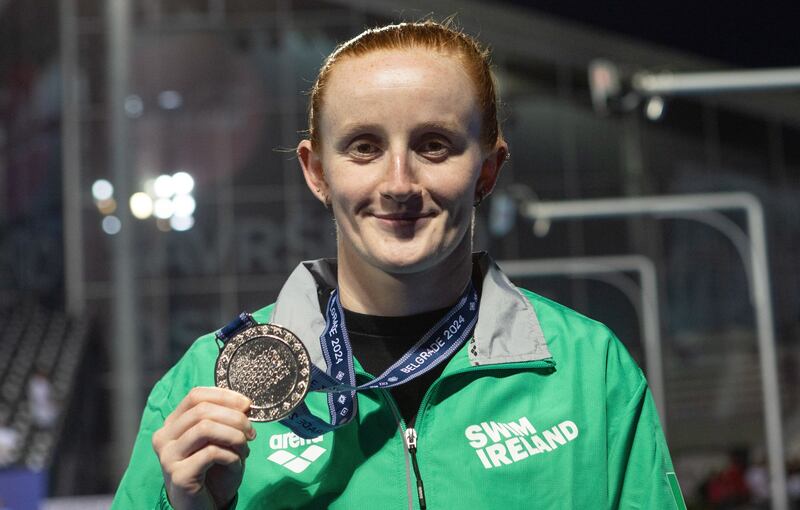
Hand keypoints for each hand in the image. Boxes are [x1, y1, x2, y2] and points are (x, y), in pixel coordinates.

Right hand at [152, 387, 255, 509]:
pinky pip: (211, 453)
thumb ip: (225, 420)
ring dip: (234, 436)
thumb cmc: (213, 471)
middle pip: (202, 410)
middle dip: (235, 417)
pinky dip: (231, 455)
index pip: (196, 396)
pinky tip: (235, 463)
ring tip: (245, 448)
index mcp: (173, 424)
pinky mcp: (178, 475)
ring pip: (205, 428)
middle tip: (251, 432)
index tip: (247, 405)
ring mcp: (168, 456)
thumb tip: (244, 404)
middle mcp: (164, 437)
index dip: (225, 396)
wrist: (204, 507)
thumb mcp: (220, 440)